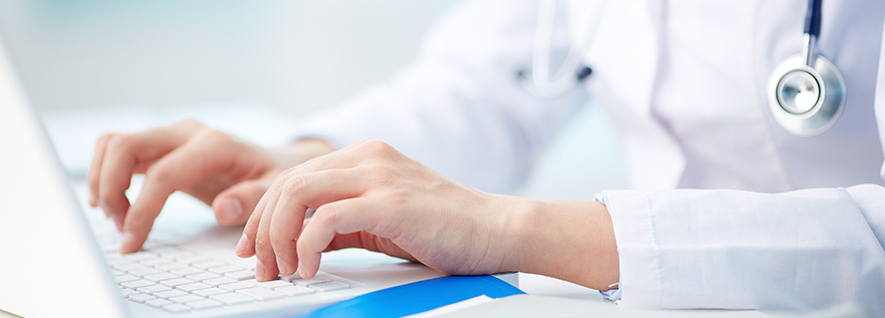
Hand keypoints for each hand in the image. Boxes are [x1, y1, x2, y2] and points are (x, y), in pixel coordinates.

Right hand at [88, 120, 332, 252]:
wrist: (275, 161)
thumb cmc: (274, 177)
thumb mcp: (276, 189)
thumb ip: (253, 198)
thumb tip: (224, 210)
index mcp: (215, 145)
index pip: (163, 173)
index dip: (142, 209)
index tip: (132, 240)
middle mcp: (188, 133)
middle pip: (125, 146)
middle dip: (111, 189)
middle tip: (121, 227)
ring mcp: (171, 136)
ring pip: (114, 144)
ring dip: (104, 182)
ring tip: (119, 218)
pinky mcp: (161, 146)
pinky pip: (118, 149)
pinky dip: (105, 173)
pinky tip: (113, 204)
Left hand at [236, 140, 513, 279]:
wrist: (497, 229)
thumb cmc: (446, 229)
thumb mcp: (382, 219)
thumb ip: (341, 222)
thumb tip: (296, 243)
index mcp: (364, 156)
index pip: (293, 178)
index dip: (262, 215)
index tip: (253, 249)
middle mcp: (367, 157)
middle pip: (286, 184)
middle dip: (262, 229)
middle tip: (261, 266)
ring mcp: (379, 176)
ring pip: (298, 194)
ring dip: (278, 237)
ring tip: (283, 269)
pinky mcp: (390, 202)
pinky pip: (326, 218)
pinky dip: (307, 245)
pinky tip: (310, 268)